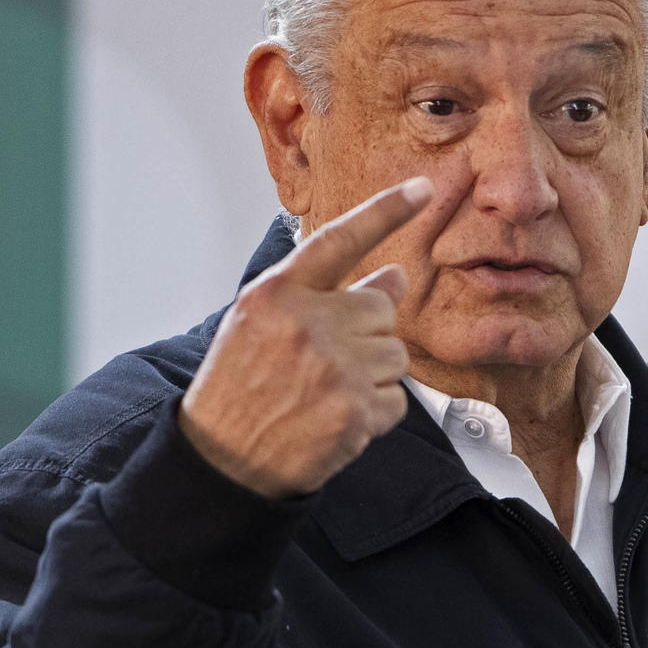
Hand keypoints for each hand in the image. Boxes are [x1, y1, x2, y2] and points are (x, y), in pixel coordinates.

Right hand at [179, 179, 431, 499]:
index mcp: (278, 293)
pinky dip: (377, 413)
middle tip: (329, 362)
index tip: (423, 189)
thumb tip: (394, 275)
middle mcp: (309, 323)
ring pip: (396, 355)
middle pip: (382, 309)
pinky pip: (397, 400)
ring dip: (374, 374)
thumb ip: (325, 293)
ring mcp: (336, 367)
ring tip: (328, 391)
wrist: (225, 457)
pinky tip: (338, 418)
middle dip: (368, 333)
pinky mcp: (356, 410)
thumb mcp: (262, 323)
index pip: (341, 240)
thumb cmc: (241, 385)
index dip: (385, 211)